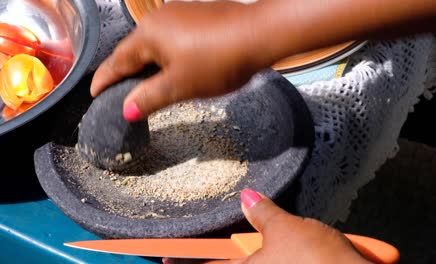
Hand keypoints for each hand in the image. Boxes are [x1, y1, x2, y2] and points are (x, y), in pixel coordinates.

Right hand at [90, 1, 267, 121]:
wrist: (260, 33)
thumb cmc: (218, 60)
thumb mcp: (180, 86)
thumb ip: (150, 98)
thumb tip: (126, 110)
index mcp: (148, 34)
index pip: (117, 61)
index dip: (105, 79)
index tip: (94, 93)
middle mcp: (159, 19)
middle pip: (134, 50)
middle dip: (125, 72)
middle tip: (117, 92)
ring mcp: (179, 14)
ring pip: (154, 44)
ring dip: (147, 64)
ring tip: (145, 84)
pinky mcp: (197, 16)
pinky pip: (171, 38)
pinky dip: (165, 56)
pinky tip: (173, 67)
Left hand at [165, 189, 369, 263]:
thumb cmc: (319, 261)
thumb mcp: (288, 229)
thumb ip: (263, 214)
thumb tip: (249, 198)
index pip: (203, 263)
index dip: (180, 259)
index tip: (162, 257)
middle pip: (235, 263)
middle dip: (239, 252)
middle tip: (263, 240)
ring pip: (260, 262)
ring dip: (269, 252)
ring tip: (300, 246)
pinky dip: (286, 257)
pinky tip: (307, 255)